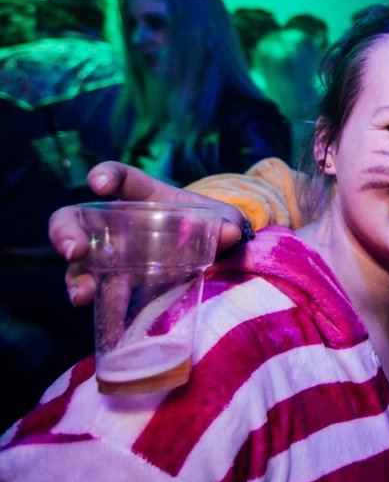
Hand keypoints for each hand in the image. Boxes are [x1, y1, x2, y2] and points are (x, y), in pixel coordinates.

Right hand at [49, 161, 246, 305]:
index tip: (99, 183)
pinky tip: (87, 306)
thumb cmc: (209, 223)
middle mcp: (118, 222)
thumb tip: (230, 232)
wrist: (211, 249)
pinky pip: (94, 287)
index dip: (107, 174)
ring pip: (77, 260)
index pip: (121, 177)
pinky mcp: (115, 279)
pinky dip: (89, 296)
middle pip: (74, 219)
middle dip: (65, 232)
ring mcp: (111, 253)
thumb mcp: (221, 219)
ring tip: (81, 294)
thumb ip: (226, 223)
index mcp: (144, 196)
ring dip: (74, 276)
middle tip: (73, 249)